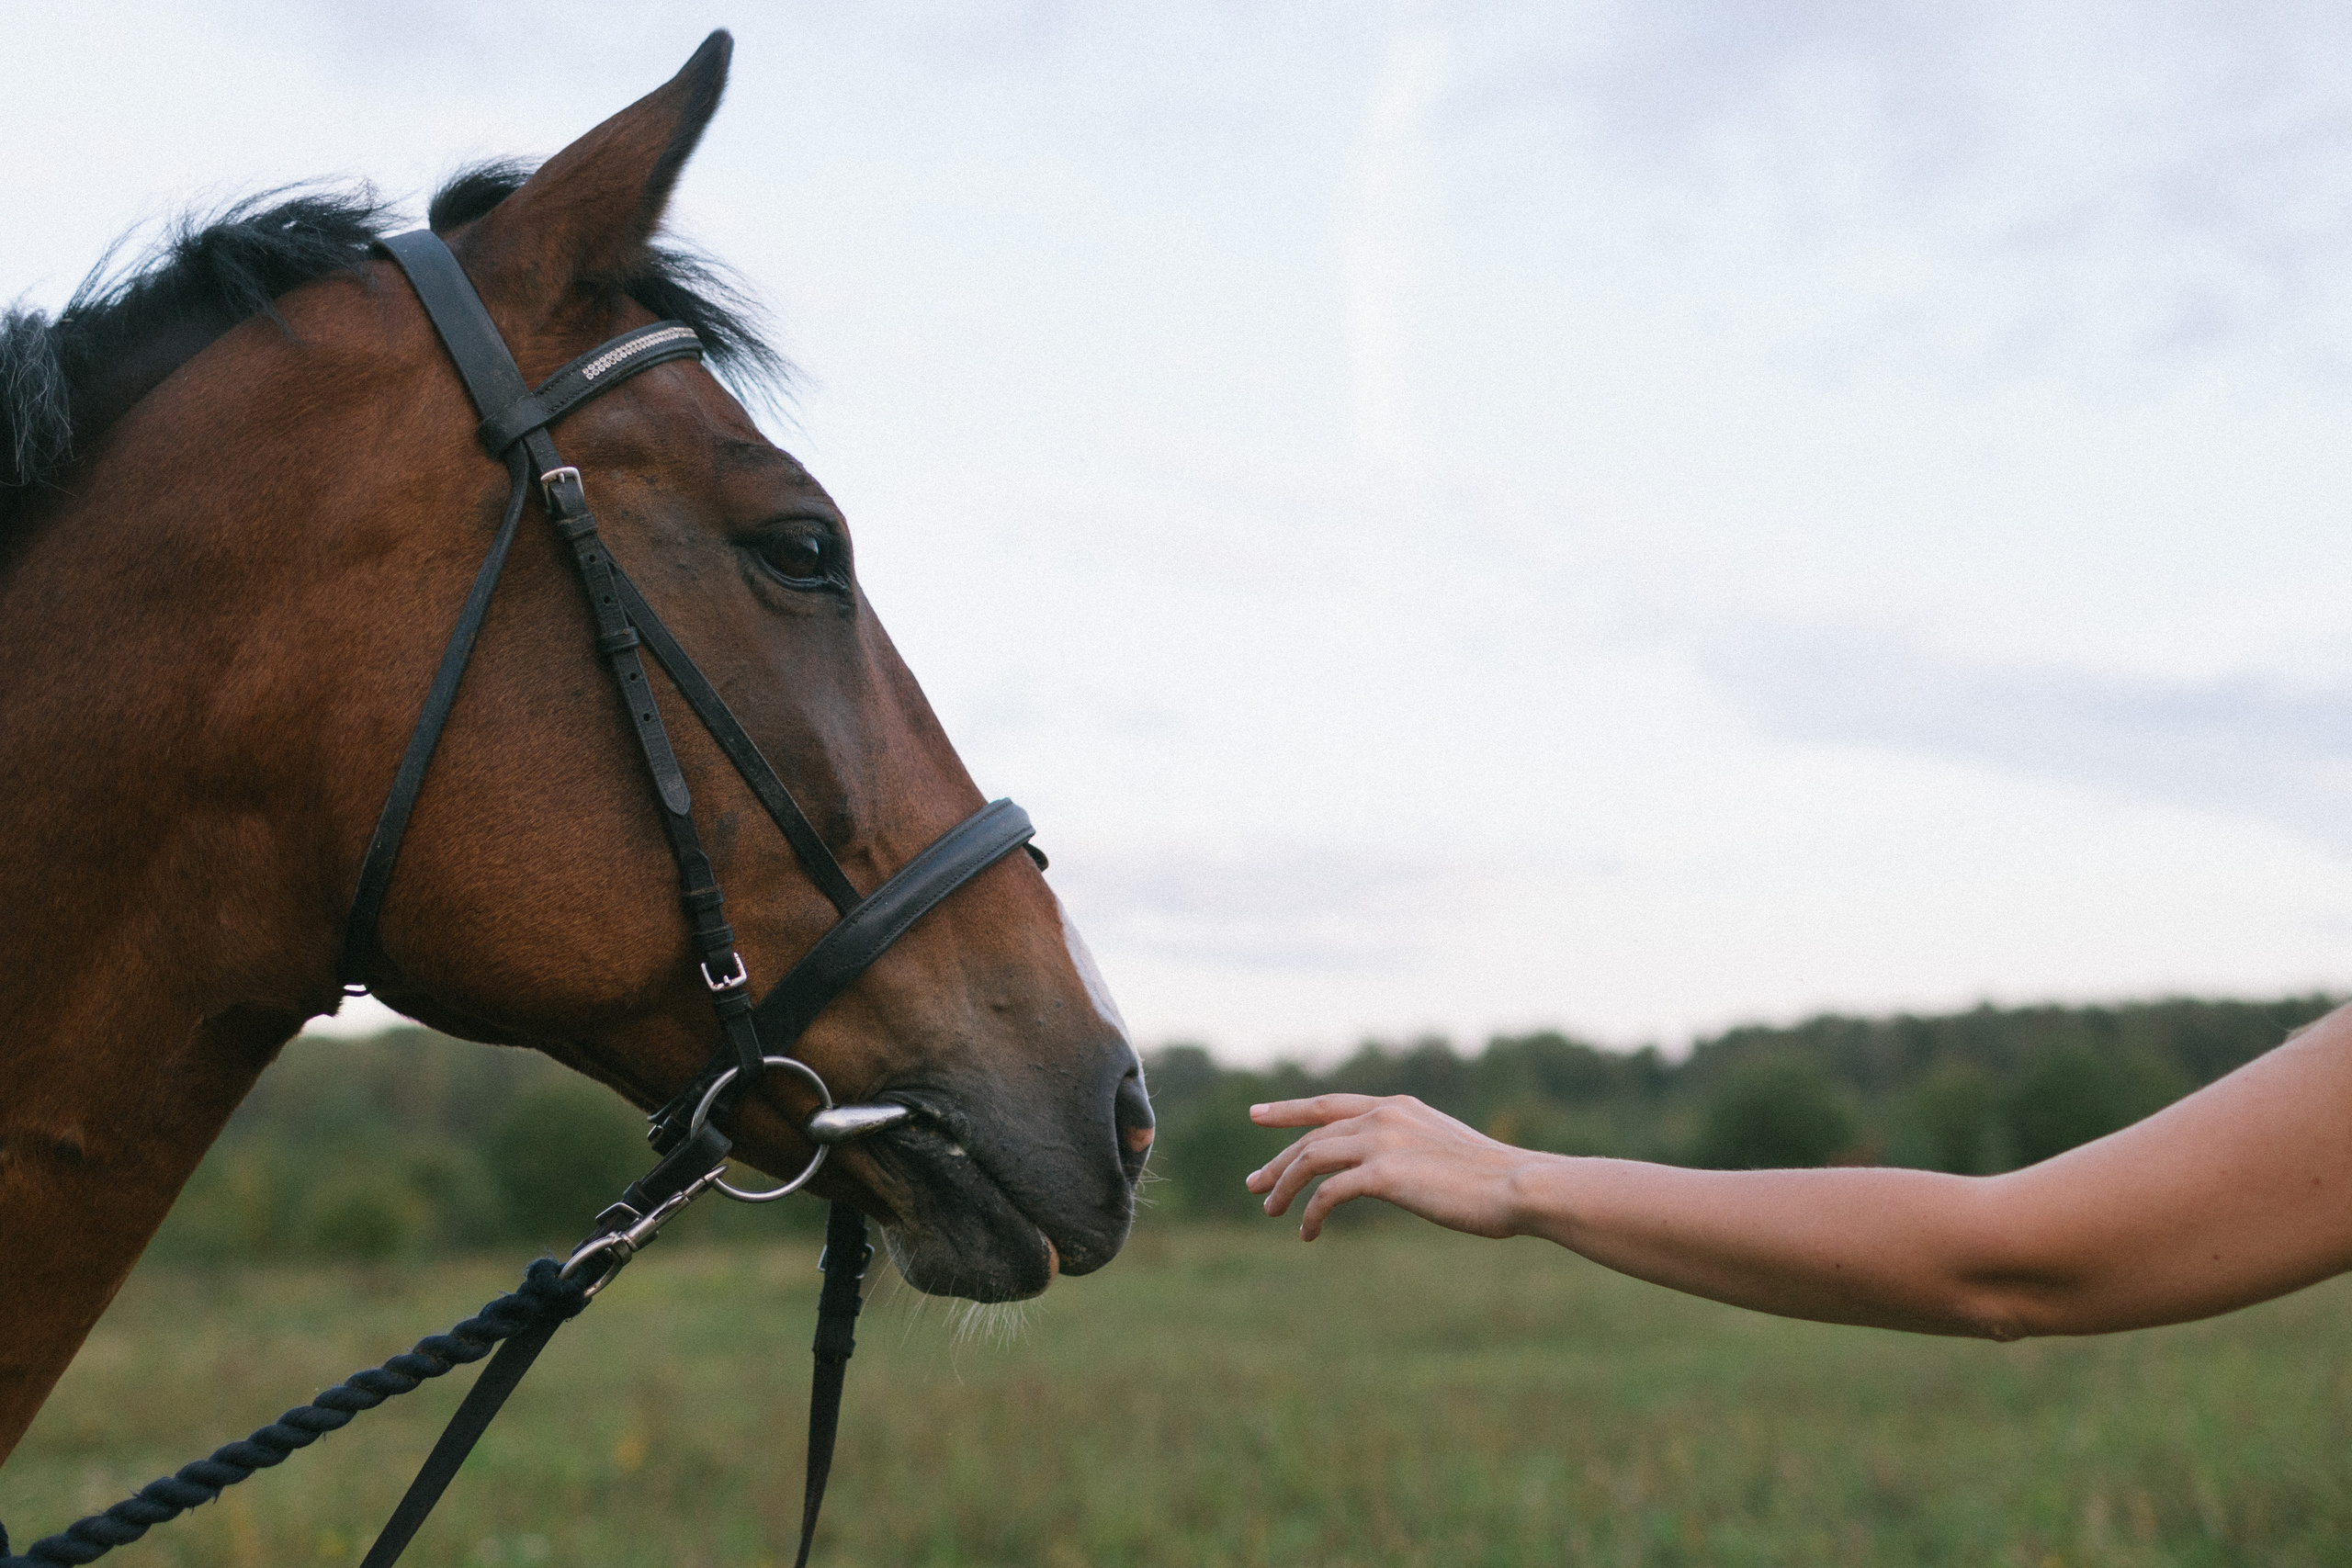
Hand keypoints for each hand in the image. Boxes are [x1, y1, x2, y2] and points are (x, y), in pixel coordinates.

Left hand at [1244, 1094, 1539, 1240]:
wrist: (1519, 1185)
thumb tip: (1392, 1172)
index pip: (1330, 1104)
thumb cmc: (1494, 1180)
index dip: (1290, 1110)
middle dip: (1278, 1160)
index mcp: (1399, 1107)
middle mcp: (1385, 1116)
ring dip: (1285, 1187)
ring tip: (1271, 1211)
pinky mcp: (1383, 1174)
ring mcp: (1382, 1142)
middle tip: (1254, 1184)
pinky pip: (1328, 1193)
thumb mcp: (1445, 1151)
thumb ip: (1412, 1151)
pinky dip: (1311, 1213)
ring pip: (1311, 1159)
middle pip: (1312, 1135)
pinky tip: (1308, 1233)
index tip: (1257, 1114)